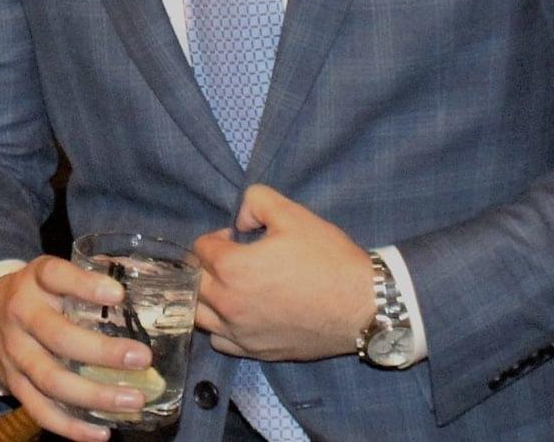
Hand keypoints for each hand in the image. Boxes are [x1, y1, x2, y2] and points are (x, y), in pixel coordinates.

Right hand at [0, 255, 152, 441]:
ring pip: (52, 380)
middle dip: (103, 351)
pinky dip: (71, 425)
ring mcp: (14, 354)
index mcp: (37, 279)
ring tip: (133, 400)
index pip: (57, 276)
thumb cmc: (40, 289)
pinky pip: (40, 410)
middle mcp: (22, 315)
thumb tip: (146, 280)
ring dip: (95, 395)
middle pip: (60, 337)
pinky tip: (102, 431)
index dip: (87, 286)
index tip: (119, 295)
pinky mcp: (12, 385)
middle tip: (143, 358)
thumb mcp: (57, 270)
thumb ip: (93, 274)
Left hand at [192, 185, 373, 361]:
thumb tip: (240, 220)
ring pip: (199, 315)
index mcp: (232, 267)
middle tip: (231, 256)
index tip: (236, 236)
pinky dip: (220, 324)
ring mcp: (239, 332)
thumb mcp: (293, 213)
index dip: (216, 236)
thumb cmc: (326, 257)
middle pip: (195, 282)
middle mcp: (228, 304)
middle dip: (207, 264)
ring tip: (229, 284)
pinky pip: (218, 340)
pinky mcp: (253, 352)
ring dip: (206, 295)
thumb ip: (256, 202)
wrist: (358, 304)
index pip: (201, 249)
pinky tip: (239, 312)